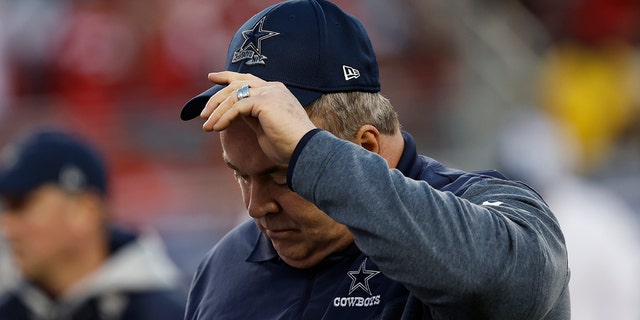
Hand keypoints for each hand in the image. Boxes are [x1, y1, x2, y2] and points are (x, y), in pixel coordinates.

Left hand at [200, 71, 316, 164]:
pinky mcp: (265, 102)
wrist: (304, 151)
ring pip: (233, 95)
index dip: (227, 76)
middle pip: (236, 84)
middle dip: (216, 98)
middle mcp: (273, 88)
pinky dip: (223, 118)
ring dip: (217, 111)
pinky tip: (217, 128)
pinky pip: (236, 107)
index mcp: (275, 91)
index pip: (247, 79)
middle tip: (203, 114)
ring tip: (207, 126)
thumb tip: (233, 111)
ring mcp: (269, 93)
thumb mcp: (264, 127)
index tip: (212, 77)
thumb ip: (251, 115)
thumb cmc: (288, 145)